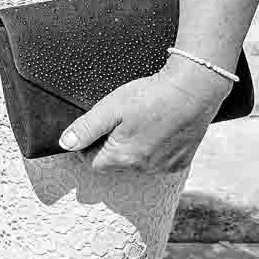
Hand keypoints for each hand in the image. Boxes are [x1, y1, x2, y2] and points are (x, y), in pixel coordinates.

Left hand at [60, 62, 229, 173]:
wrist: (193, 90)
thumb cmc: (150, 96)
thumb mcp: (110, 108)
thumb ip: (86, 128)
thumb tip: (64, 144)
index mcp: (124, 157)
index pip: (92, 162)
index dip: (88, 144)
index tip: (94, 126)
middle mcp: (145, 169)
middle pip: (115, 162)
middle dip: (110, 144)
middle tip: (118, 118)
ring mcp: (165, 167)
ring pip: (137, 162)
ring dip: (132, 146)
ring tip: (139, 120)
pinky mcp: (181, 161)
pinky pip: (158, 160)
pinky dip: (153, 147)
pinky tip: (157, 127)